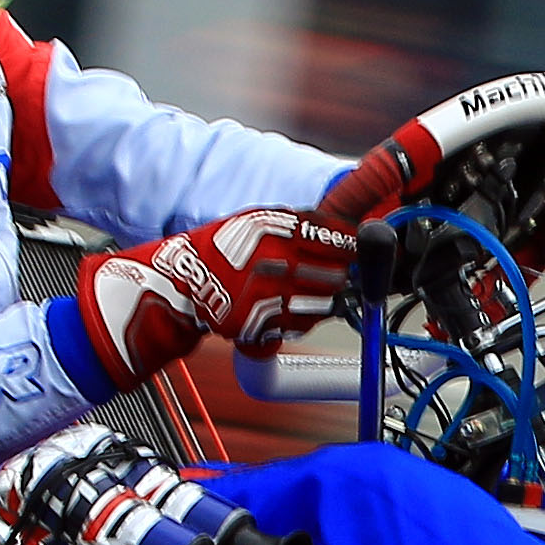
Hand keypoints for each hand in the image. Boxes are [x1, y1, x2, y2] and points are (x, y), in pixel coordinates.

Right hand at [67, 202, 352, 388]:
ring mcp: (268, 296)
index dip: (354, 244)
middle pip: (337, 273)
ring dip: (326, 298)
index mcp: (274, 229)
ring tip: (308, 290)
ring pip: (325, 302)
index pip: (335, 236)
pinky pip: (303, 324)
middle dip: (342, 274)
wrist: (182, 284)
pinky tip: (288, 306)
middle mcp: (273, 261)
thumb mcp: (258, 221)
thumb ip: (301, 224)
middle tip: (337, 272)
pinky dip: (304, 317)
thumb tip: (349, 232)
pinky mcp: (262, 323)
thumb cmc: (223, 249)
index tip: (363, 247)